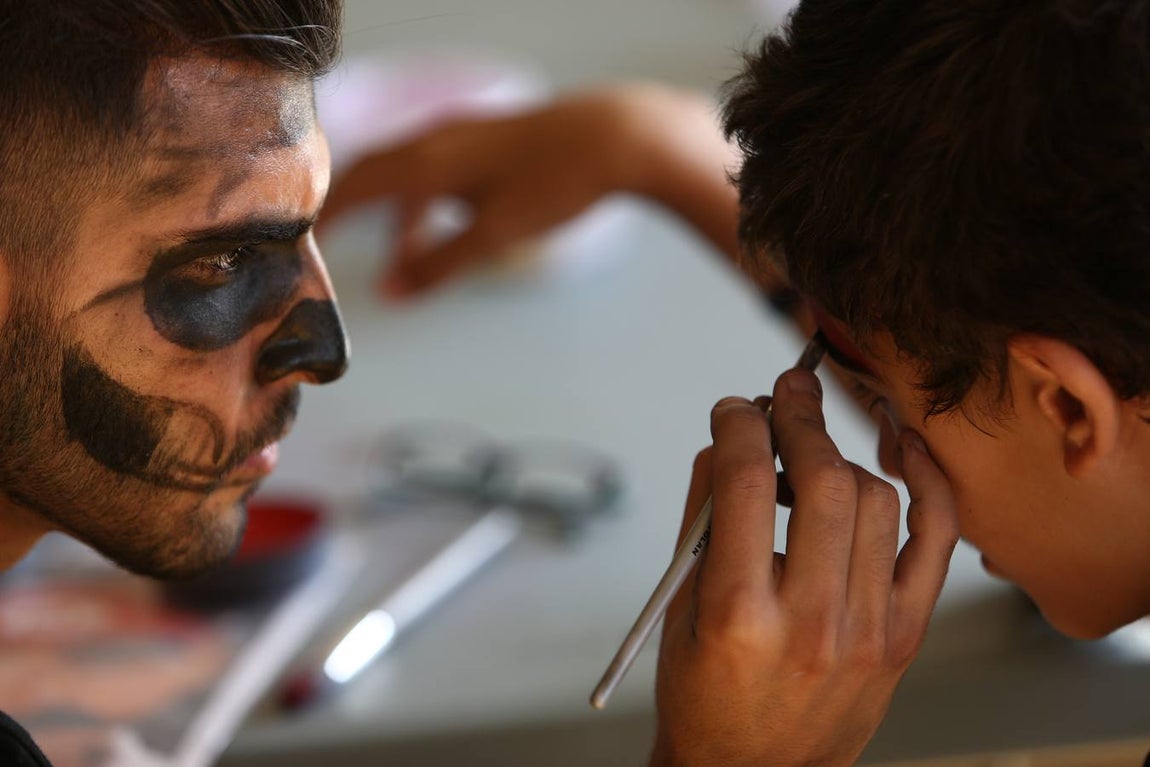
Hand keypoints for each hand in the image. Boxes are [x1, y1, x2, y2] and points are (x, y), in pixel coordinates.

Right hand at [319, 84, 738, 297]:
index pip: (354, 185)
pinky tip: (449, 232)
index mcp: (428, 158)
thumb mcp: (494, 234)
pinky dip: (431, 205)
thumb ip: (438, 264)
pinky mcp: (489, 140)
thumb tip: (390, 292)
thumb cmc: (557, 182)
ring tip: (406, 269)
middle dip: (352, 215)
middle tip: (331, 250)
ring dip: (401, 221)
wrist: (618, 138)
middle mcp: (437, 138)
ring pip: (410, 177)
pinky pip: (440, 172)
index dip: (324, 217)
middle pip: (374, 175)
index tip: (301, 245)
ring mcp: (464, 134)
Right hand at [652, 370, 958, 766]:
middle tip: (785, 392)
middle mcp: (809, 623)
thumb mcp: (678, 606)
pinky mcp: (903, 637)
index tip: (734, 410)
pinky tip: (903, 448)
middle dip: (799, 419)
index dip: (740, 425)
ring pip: (875, 499)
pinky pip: (935, 540)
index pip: (747, 482)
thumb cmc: (707, 693)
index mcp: (737, 614)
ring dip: (841, 454)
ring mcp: (866, 631)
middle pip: (823, 481)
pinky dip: (927, 482)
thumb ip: (700, 515)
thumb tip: (727, 440)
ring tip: (813, 450)